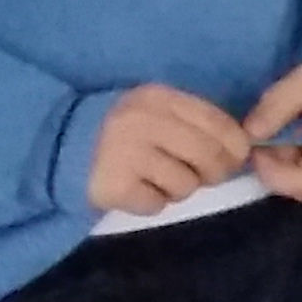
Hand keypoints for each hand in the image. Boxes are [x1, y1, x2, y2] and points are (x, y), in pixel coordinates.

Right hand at [85, 84, 252, 214]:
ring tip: (157, 179)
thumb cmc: (121, 131)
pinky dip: (150, 202)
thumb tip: (242, 149)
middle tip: (201, 177)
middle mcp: (143, 120)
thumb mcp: (155, 112)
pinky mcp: (113, 185)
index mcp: (159, 97)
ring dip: (178, 189)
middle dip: (214, 173)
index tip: (234, 159)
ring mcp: (126, 153)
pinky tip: (135, 189)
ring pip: (185, 184)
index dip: (236, 147)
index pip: (218, 124)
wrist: (59, 146)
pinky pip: (156, 204)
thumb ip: (194, 123)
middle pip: (208, 156)